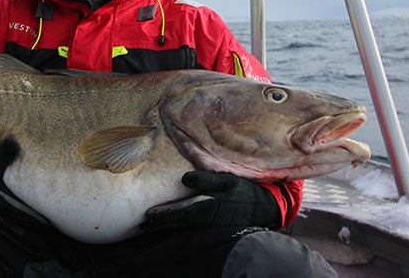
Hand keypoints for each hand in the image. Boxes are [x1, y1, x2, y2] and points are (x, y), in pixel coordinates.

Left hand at [145, 172, 280, 230]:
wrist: (264, 208)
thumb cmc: (244, 191)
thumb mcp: (227, 180)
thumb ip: (206, 179)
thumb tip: (185, 179)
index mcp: (208, 206)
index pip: (181, 212)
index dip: (165, 214)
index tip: (149, 215)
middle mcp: (206, 219)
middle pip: (179, 223)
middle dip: (161, 223)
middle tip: (144, 223)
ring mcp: (209, 225)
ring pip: (184, 227)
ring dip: (167, 227)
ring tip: (150, 226)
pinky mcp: (213, 226)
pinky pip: (192, 228)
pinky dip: (179, 227)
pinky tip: (170, 226)